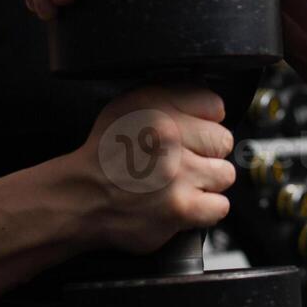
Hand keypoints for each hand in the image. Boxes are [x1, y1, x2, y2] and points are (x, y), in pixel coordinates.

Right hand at [70, 84, 236, 254]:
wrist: (81, 197)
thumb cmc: (105, 154)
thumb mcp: (130, 105)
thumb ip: (170, 97)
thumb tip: (209, 103)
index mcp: (158, 108)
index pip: (215, 106)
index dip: (204, 121)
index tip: (192, 132)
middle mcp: (169, 138)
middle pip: (223, 140)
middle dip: (206, 151)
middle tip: (183, 159)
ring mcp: (178, 175)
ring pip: (224, 174)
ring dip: (207, 181)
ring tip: (182, 182)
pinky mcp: (181, 208)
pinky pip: (219, 206)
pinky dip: (206, 208)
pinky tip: (185, 202)